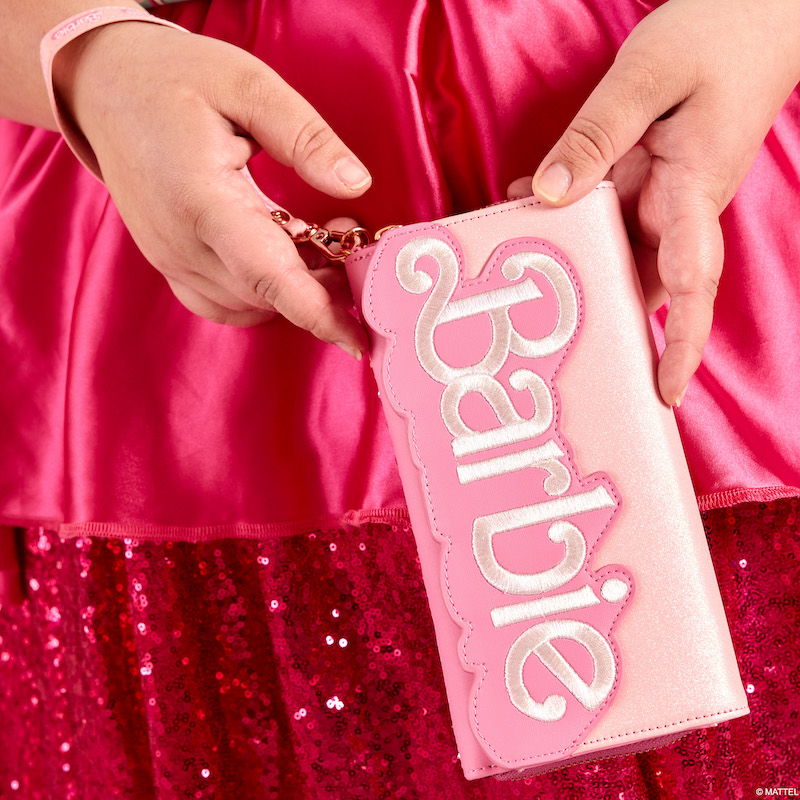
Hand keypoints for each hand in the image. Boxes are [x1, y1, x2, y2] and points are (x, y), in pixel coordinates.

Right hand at [54, 21, 370, 356]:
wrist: (105, 88)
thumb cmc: (173, 79)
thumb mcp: (248, 85)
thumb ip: (305, 137)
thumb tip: (356, 184)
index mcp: (203, 201)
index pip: (269, 278)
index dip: (318, 314)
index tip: (358, 340)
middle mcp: (183, 244)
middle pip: (269, 295)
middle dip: (322, 284)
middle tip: (352, 238)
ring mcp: (173, 260)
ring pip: (252, 303)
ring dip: (296, 285)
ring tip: (320, 236)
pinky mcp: (171, 264)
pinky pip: (226, 303)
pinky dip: (264, 294)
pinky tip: (283, 256)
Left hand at [527, 0, 799, 405]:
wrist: (753, 16)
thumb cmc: (717, 37)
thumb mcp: (646, 77)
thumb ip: (595, 136)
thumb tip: (546, 193)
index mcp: (696, 189)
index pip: (693, 280)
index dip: (682, 342)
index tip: (667, 390)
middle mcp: (682, 208)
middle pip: (648, 286)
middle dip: (611, 327)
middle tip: (564, 367)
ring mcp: (664, 198)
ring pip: (618, 256)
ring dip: (575, 272)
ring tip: (522, 289)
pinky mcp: (648, 182)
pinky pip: (603, 216)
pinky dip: (565, 220)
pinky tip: (525, 205)